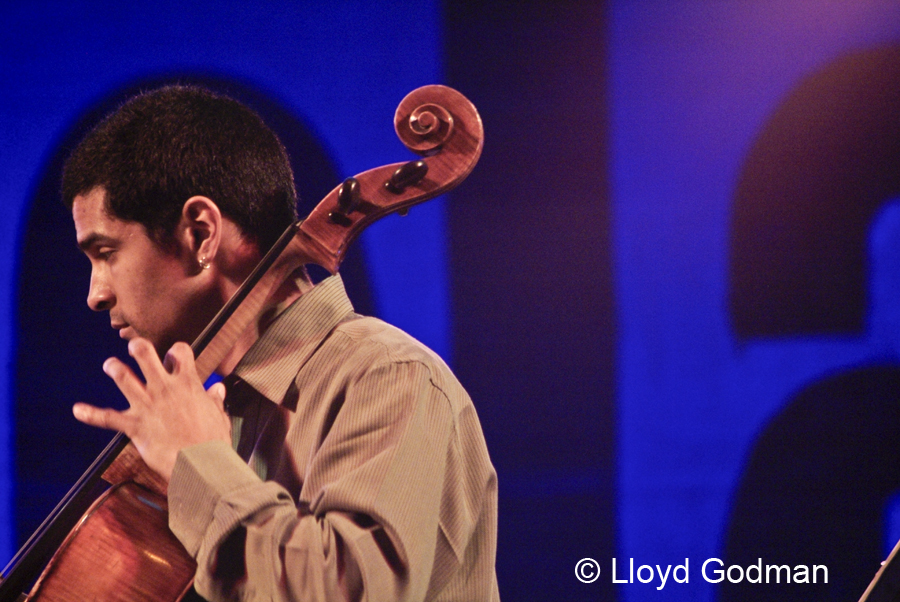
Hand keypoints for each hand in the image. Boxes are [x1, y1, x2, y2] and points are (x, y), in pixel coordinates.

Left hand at [72, 337, 231, 481]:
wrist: (200, 464)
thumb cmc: (213, 441)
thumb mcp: (218, 414)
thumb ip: (214, 399)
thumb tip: (217, 389)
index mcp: (188, 383)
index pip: (180, 351)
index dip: (177, 351)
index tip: (175, 357)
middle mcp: (164, 388)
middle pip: (144, 354)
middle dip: (138, 346)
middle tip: (134, 347)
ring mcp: (147, 405)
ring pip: (122, 377)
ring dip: (114, 368)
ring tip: (110, 365)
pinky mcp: (134, 425)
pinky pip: (107, 418)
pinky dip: (91, 414)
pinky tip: (77, 409)